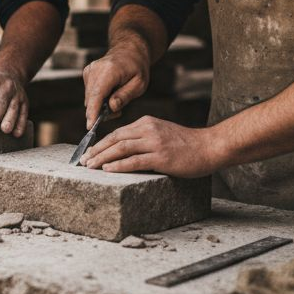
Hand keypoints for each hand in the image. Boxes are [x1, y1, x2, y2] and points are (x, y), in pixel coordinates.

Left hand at [0, 68, 29, 136]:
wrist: (7, 73)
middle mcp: (5, 85)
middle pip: (0, 102)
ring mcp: (17, 94)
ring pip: (13, 107)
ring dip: (10, 119)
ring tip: (5, 131)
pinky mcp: (25, 102)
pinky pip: (24, 113)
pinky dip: (21, 123)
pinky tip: (16, 133)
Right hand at [81, 39, 149, 127]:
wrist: (129, 50)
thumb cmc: (137, 68)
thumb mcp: (139, 84)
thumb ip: (125, 96)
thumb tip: (111, 108)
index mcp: (110, 71)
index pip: (97, 94)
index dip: (93, 112)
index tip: (90, 126)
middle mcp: (95, 69)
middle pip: (92, 99)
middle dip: (101, 111)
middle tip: (118, 111)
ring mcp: (89, 70)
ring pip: (89, 98)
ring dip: (100, 105)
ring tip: (116, 100)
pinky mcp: (87, 73)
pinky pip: (90, 93)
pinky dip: (98, 98)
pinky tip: (109, 93)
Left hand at [81, 116, 222, 176]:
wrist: (209, 147)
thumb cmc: (187, 144)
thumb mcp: (162, 132)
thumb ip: (145, 137)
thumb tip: (124, 148)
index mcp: (147, 123)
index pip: (117, 132)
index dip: (100, 143)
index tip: (89, 152)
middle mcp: (148, 129)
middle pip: (115, 139)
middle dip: (97, 150)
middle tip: (84, 161)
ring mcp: (155, 142)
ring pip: (121, 149)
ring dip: (102, 158)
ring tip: (90, 166)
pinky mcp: (161, 157)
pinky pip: (134, 161)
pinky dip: (118, 165)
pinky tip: (107, 170)